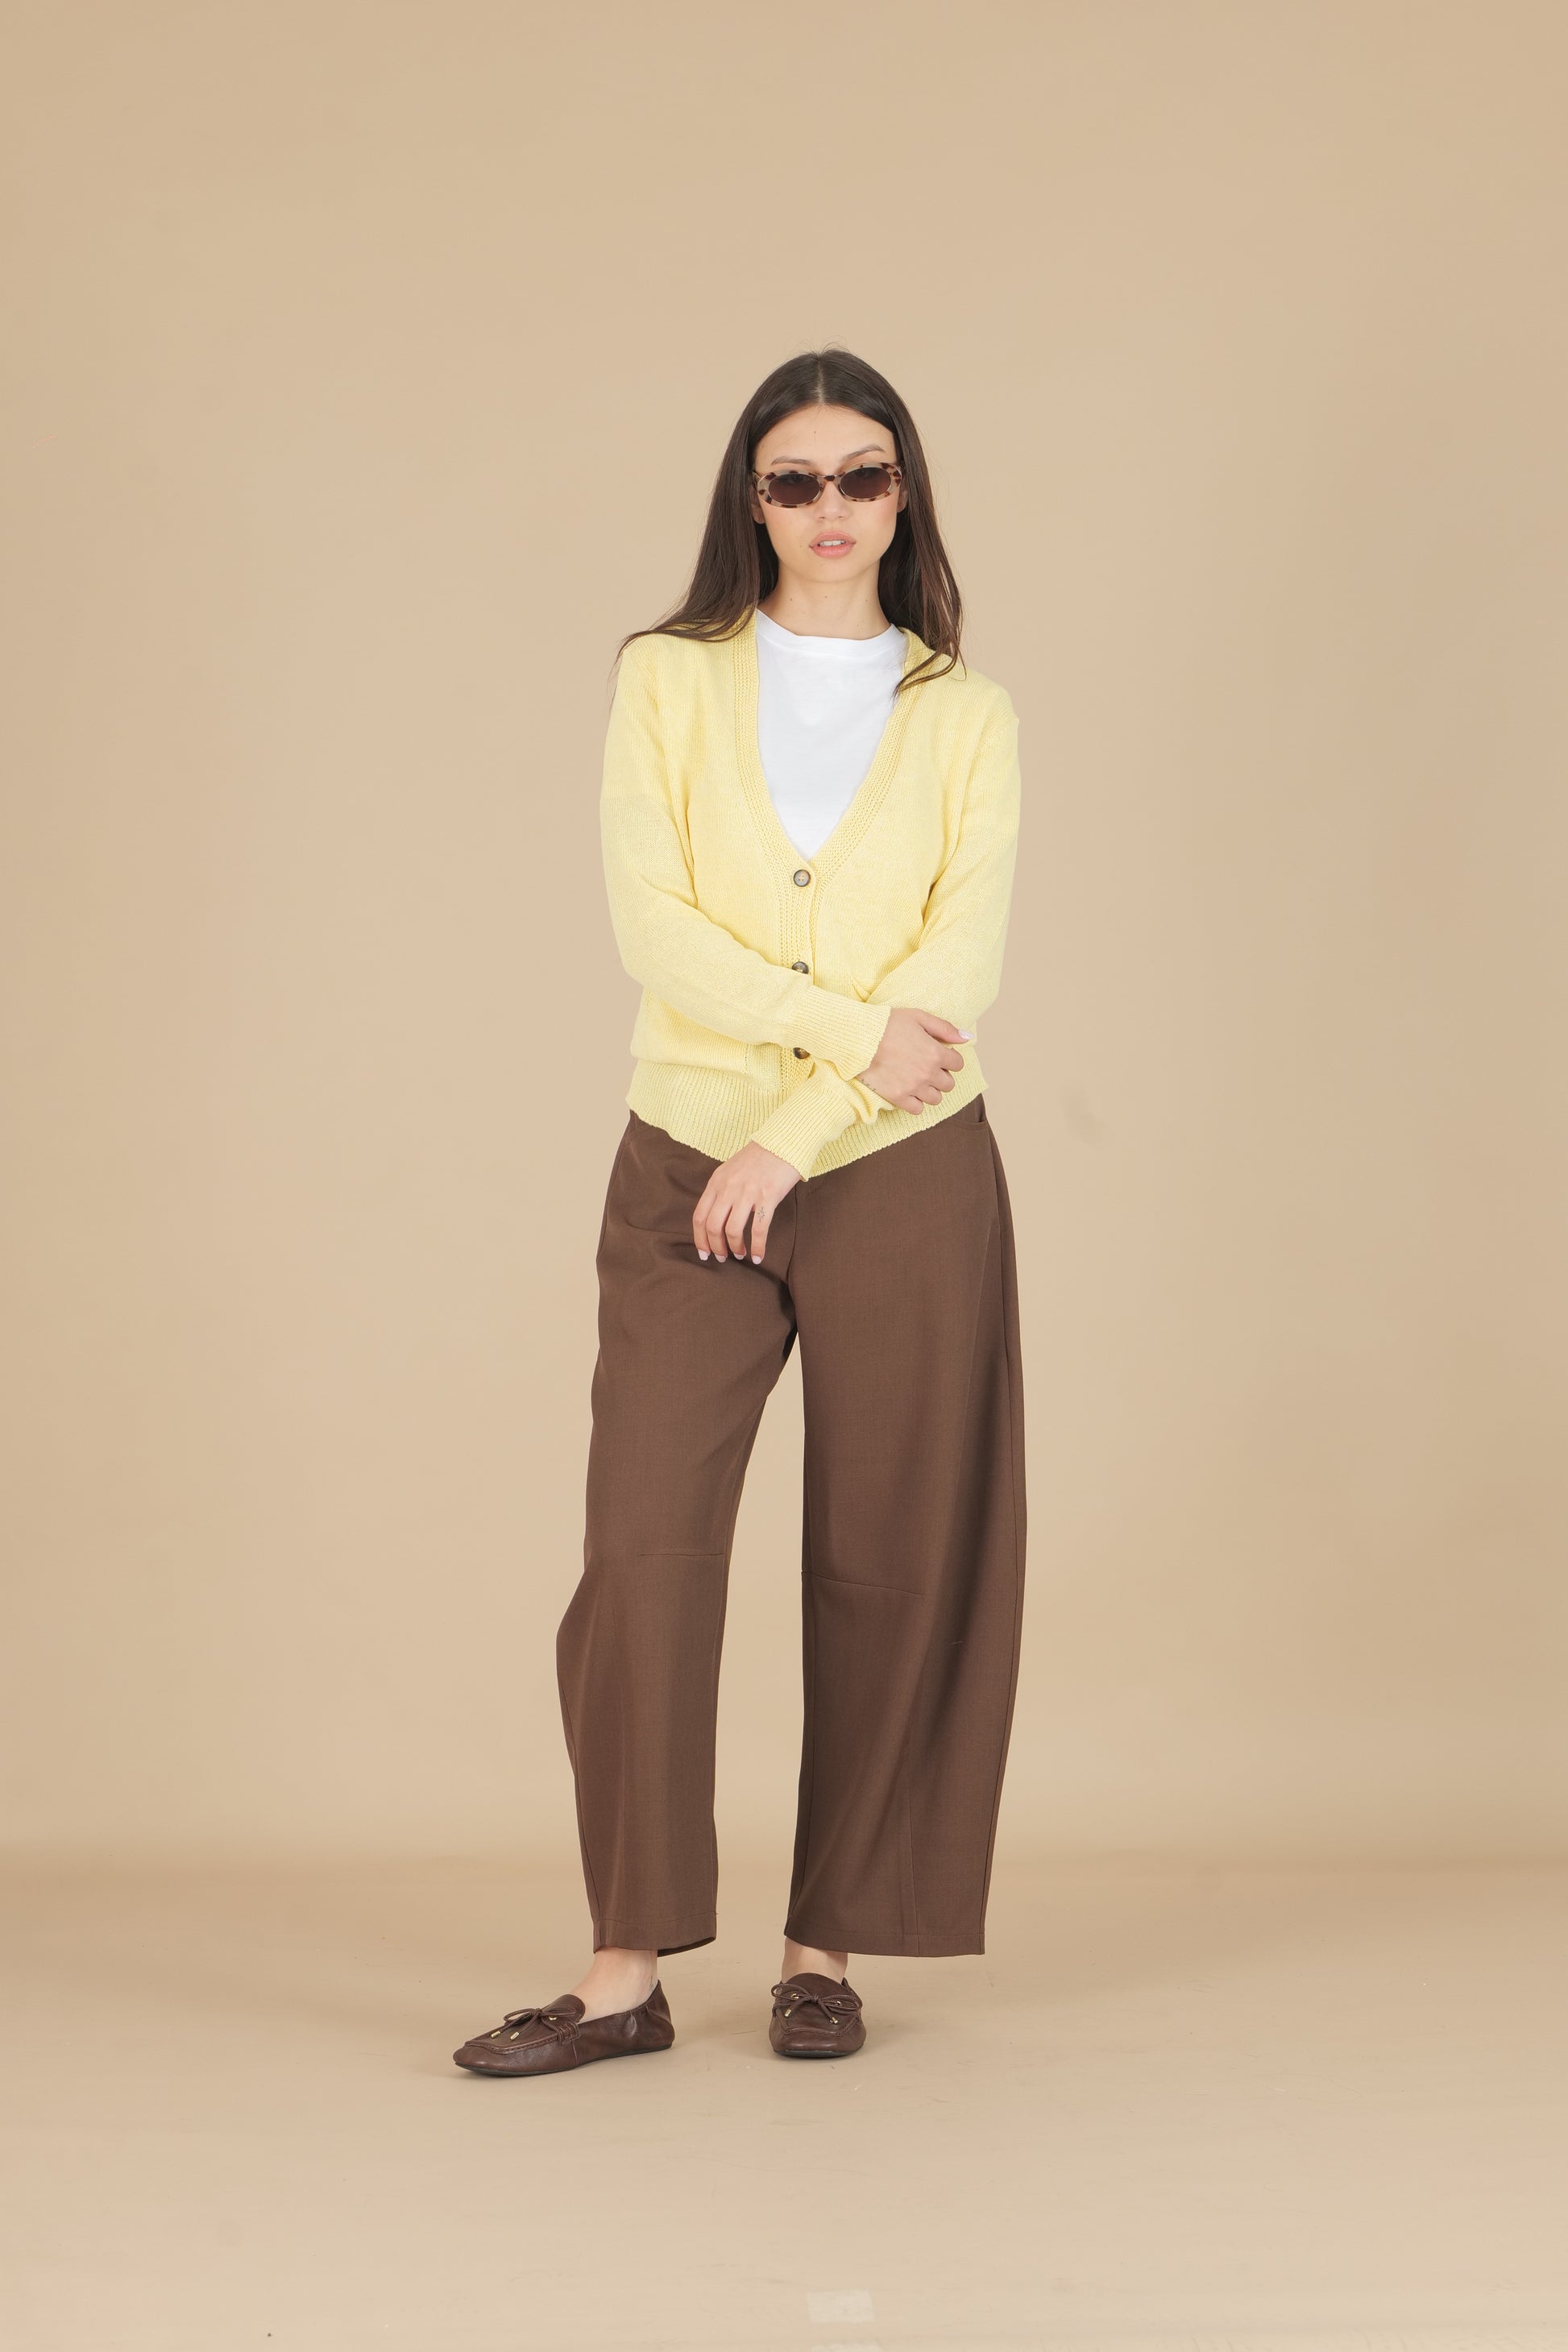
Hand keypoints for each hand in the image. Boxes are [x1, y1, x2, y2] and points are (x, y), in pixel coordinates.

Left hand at [692, 1140, 801, 1263]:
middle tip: (722, 1257)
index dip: (699, 1239)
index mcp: (716, 1182)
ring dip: (735, 1248)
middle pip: (713, 1226)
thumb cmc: (758, 1158)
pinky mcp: (768, 1196)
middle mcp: (728, 1187)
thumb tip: (716, 1217)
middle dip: (716, 1247)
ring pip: (733, 1230)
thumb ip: (721, 1190)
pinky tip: (758, 1256)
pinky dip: (757, 1247)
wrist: (782, 1142)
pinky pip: (759, 1229)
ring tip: (741, 1255)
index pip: (699, 1216)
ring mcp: (748, 1192)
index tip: (703, 1253)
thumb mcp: (730, 1170)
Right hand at [856, 1007, 972, 1111]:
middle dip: (941, 1075)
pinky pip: (917, 1109)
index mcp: (936, 1053)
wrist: (859, 1038)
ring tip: (918, 1080)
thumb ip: (945, 1028)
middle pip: (948, 1084)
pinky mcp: (898, 1097)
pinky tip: (909, 1091)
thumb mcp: (919, 1017)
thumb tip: (967, 1038)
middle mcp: (928, 1074)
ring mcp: (913, 1088)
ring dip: (931, 1090)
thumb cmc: (888, 1023)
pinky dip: (916, 1103)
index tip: (939, 1054)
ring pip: (935, 1099)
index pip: (957, 1064)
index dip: (950, 1058)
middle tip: (927, 1067)